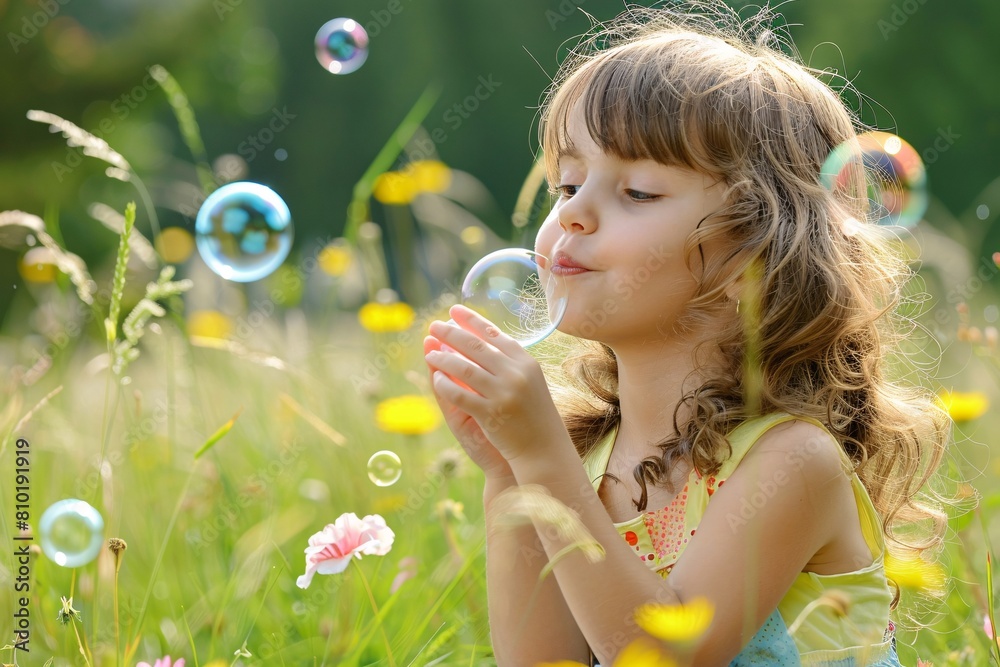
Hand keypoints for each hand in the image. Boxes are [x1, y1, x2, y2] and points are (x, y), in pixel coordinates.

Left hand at [424, 304, 569, 466]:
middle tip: (434, 325)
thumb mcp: (529, 382)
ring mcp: (503, 394)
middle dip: (452, 333)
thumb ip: (508, 362)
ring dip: (444, 358)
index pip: (494, 334)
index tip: (454, 310)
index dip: (472, 320)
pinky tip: (436, 378)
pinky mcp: (491, 415)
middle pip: (476, 347)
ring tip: (430, 352)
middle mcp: (516, 374)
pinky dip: (445, 384)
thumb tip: (479, 340)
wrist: (545, 449)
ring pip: (465, 369)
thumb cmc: (535, 415)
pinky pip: (460, 395)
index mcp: (526, 362)